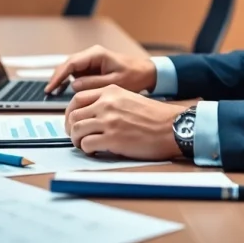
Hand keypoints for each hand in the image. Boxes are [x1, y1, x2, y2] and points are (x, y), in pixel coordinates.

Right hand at [45, 45, 156, 93]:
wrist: (146, 73)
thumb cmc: (134, 76)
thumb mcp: (114, 83)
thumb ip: (93, 83)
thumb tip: (74, 85)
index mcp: (97, 54)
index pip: (71, 63)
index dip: (59, 76)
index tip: (51, 87)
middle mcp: (92, 54)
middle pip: (67, 64)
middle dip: (57, 77)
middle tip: (48, 92)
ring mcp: (91, 60)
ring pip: (70, 69)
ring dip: (62, 80)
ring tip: (53, 93)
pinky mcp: (92, 67)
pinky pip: (77, 73)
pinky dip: (69, 81)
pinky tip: (63, 91)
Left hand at [65, 85, 183, 160]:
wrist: (173, 126)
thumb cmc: (155, 117)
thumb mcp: (129, 99)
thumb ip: (109, 102)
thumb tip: (91, 115)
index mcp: (110, 91)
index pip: (78, 98)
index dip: (70, 112)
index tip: (72, 120)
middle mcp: (106, 103)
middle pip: (73, 114)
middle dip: (70, 127)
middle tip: (74, 136)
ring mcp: (108, 120)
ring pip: (76, 129)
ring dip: (76, 140)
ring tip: (83, 145)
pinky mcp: (112, 138)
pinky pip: (86, 144)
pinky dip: (86, 149)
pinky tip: (94, 151)